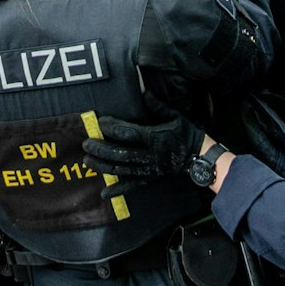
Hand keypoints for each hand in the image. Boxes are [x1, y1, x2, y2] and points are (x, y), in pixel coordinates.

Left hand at [80, 114, 203, 197]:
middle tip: (86, 143)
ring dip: (102, 166)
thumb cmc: (185, 134)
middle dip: (100, 149)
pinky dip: (117, 190)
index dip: (112, 128)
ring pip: (121, 169)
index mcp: (154, 137)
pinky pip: (131, 186)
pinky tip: (103, 193)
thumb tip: (144, 92)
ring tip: (87, 160)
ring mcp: (147, 169)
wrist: (198, 158)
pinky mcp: (149, 179)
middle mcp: (148, 155)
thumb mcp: (175, 116)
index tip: (100, 123)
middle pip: (119, 153)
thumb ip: (158, 106)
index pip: (128, 133)